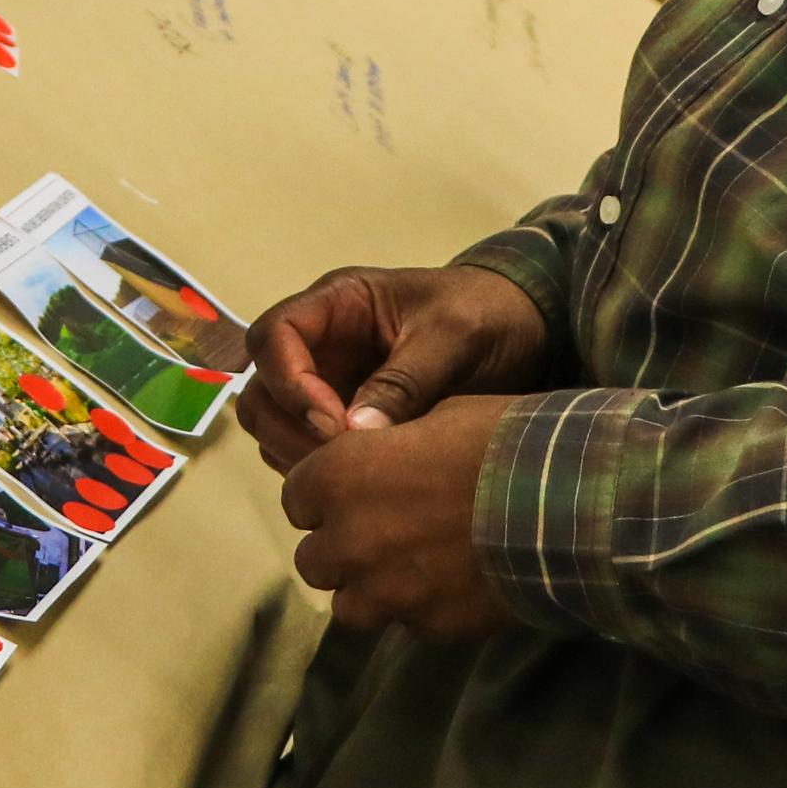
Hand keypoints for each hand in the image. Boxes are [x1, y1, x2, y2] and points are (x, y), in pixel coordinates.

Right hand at [238, 261, 547, 471]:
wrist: (525, 329)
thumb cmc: (488, 314)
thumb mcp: (454, 336)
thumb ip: (405, 380)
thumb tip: (355, 432)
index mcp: (338, 304)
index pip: (273, 336)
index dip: (289, 382)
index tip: (333, 423)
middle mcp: (321, 344)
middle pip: (261, 388)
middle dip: (288, 428)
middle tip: (339, 462)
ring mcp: (329, 383)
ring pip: (275, 424)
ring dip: (298, 455)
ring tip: (350, 479)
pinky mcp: (344, 419)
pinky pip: (306, 449)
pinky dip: (319, 469)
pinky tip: (361, 484)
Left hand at [283, 394, 517, 638]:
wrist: (569, 501)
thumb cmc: (502, 440)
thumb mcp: (438, 417)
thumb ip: (389, 448)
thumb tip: (378, 457)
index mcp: (339, 478)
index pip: (296, 498)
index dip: (323, 493)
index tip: (353, 488)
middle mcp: (350, 540)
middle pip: (313, 559)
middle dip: (340, 546)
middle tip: (383, 530)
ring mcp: (388, 592)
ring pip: (349, 605)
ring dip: (369, 588)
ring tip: (409, 570)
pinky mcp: (430, 627)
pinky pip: (407, 624)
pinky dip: (421, 609)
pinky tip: (456, 586)